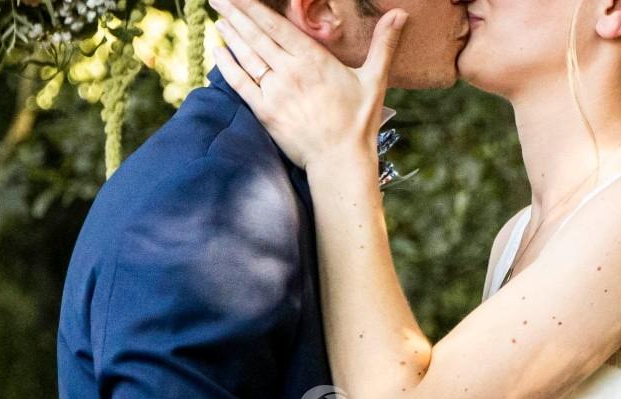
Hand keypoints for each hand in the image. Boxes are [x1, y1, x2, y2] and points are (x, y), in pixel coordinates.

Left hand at [209, 0, 405, 170]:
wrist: (340, 161)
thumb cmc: (359, 122)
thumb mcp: (375, 79)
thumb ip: (384, 44)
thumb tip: (401, 14)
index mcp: (314, 60)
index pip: (276, 26)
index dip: (253, 8)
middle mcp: (290, 72)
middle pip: (256, 36)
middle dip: (234, 13)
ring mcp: (275, 92)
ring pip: (246, 56)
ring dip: (230, 34)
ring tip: (219, 16)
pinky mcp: (265, 112)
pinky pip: (240, 83)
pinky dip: (228, 65)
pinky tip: (219, 50)